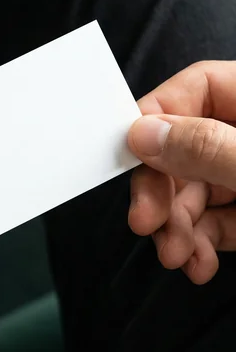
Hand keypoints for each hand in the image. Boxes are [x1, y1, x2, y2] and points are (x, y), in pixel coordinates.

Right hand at [128, 61, 235, 285]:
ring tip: (177, 257)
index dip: (156, 119)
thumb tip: (145, 134)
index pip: (196, 87)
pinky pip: (219, 219)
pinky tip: (198, 264)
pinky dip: (201, 242)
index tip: (131, 158)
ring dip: (177, 226)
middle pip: (187, 146)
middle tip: (148, 224)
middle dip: (163, 192)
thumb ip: (208, 148)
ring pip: (198, 188)